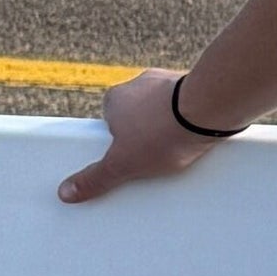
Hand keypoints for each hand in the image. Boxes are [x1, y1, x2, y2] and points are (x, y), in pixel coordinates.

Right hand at [57, 67, 231, 204]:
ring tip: (179, 151)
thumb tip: (66, 192)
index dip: (119, 142)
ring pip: (166, 111)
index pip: (110, 122)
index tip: (128, 156)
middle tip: (154, 158)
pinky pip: (190, 108)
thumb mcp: (123, 164)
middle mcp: (141, 83)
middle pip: (139, 116)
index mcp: (116, 97)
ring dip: (171, 127)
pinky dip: (193, 121)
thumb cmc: (163, 131)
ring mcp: (171, 83)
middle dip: (146, 136)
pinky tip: (198, 139)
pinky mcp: (199, 87)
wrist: (211, 108)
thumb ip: (95, 178)